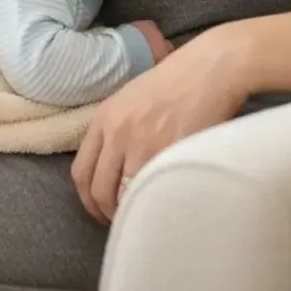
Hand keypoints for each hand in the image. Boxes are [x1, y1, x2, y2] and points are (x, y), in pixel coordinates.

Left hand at [71, 26, 249, 223]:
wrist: (209, 68)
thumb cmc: (175, 79)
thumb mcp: (132, 97)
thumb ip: (118, 128)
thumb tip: (115, 163)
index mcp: (104, 117)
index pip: (80, 170)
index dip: (88, 197)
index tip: (99, 208)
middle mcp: (117, 133)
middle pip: (98, 189)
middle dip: (106, 213)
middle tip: (120, 222)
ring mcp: (143, 145)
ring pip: (124, 196)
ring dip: (130, 213)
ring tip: (142, 217)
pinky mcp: (170, 154)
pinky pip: (153, 192)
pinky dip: (154, 206)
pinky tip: (162, 207)